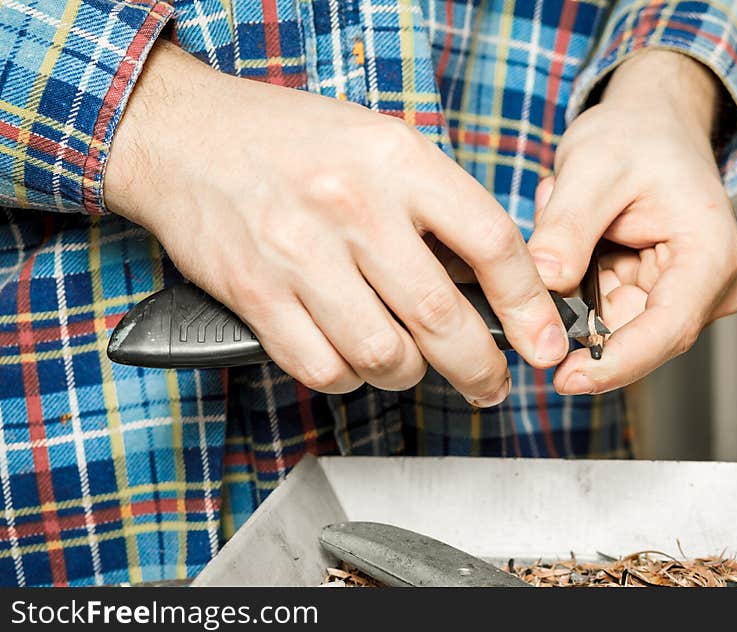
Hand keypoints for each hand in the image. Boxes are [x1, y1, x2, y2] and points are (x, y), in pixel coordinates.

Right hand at [104, 41, 569, 404]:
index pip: (491, 243)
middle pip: (441, 317)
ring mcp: (300, 255)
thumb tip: (489, 281)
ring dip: (408, 374)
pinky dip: (348, 377)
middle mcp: (352, 207)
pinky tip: (351, 358)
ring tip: (410, 363)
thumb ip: (434, 206)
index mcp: (397, 161)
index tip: (545, 342)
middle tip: (491, 384)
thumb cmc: (290, 141)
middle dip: (481, 368)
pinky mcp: (255, 295)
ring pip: (383, 356)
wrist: (184, 135)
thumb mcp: (378, 144)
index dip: (529, 305)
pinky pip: (322, 368)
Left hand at [527, 50, 736, 394]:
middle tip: (543, 246)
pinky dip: (572, 275)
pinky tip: (571, 225)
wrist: (650, 125)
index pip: (666, 331)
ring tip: (563, 213)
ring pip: (605, 325)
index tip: (565, 378)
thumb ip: (567, 227)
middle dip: (574, 308)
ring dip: (569, 280)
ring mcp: (676, 296)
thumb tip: (543, 283)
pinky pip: (596, 309)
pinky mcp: (647, 297)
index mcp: (709, 256)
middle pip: (632, 337)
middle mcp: (703, 287)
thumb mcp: (593, 167)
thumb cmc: (636, 137)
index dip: (614, 364)